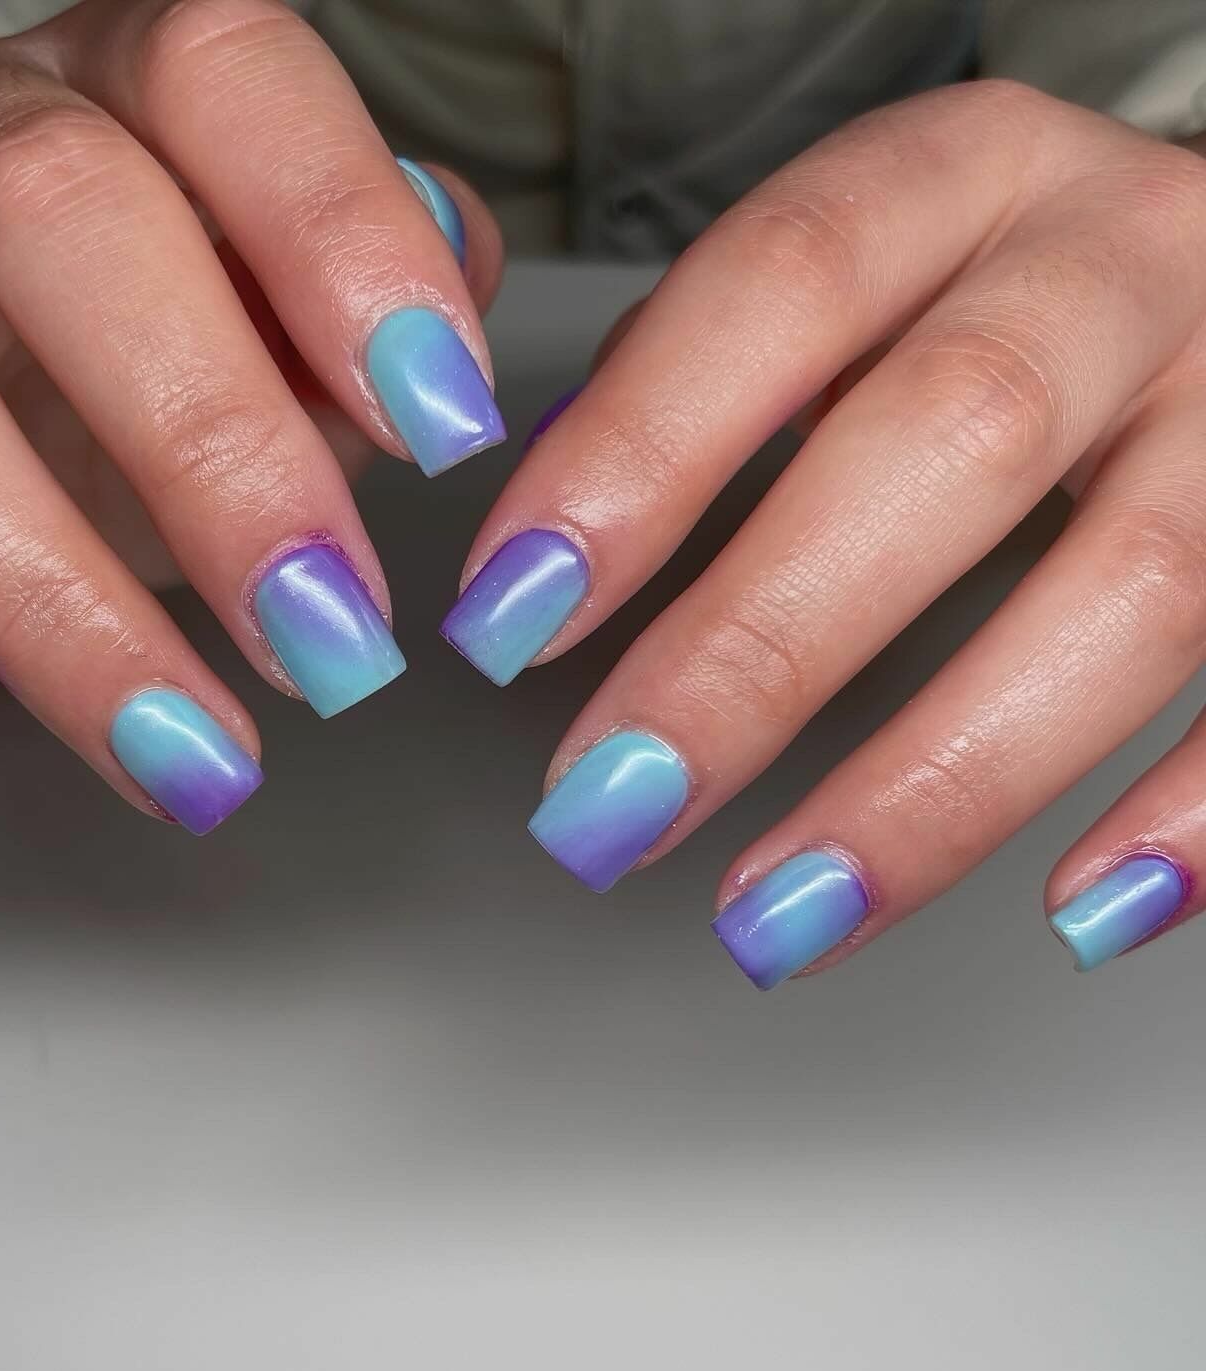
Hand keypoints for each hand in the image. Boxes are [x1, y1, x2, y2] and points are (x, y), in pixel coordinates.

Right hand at [0, 0, 502, 829]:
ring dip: (53, 600)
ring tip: (191, 755)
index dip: (342, 240)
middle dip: (215, 453)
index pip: (230, 79)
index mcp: (135, 92)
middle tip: (333, 638)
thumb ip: (382, 297)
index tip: (445, 427)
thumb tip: (446, 325)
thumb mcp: (297, 314)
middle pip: (61, 221)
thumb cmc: (172, 345)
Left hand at [443, 81, 1205, 979]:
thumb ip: (702, 375)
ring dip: (935, 782)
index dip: (634, 459)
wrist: (1201, 264)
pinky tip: (1076, 911)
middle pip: (948, 441)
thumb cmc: (980, 281)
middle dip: (756, 651)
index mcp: (961, 177)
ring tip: (780, 916)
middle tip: (610, 802)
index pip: (777, 287)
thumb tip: (554, 537)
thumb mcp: (844, 272)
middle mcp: (1123, 258)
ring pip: (1130, 588)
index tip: (512, 619)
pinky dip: (1195, 808)